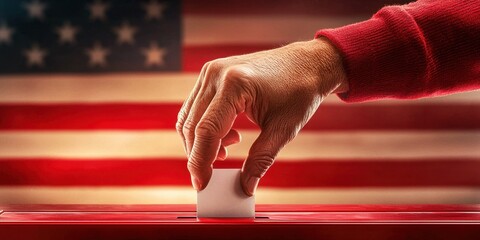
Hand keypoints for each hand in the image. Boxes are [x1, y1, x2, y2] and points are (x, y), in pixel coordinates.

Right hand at [176, 38, 347, 195]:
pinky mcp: (212, 76)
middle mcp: (216, 74)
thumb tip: (245, 187)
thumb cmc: (300, 91)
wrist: (307, 64)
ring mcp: (211, 72)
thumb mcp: (283, 129)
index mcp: (235, 84)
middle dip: (198, 156)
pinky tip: (228, 136)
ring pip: (189, 118)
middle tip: (211, 178)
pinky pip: (196, 108)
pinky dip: (203, 128)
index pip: (206, 130)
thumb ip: (261, 160)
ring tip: (226, 153)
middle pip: (192, 126)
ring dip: (199, 143)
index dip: (200, 162)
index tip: (203, 185)